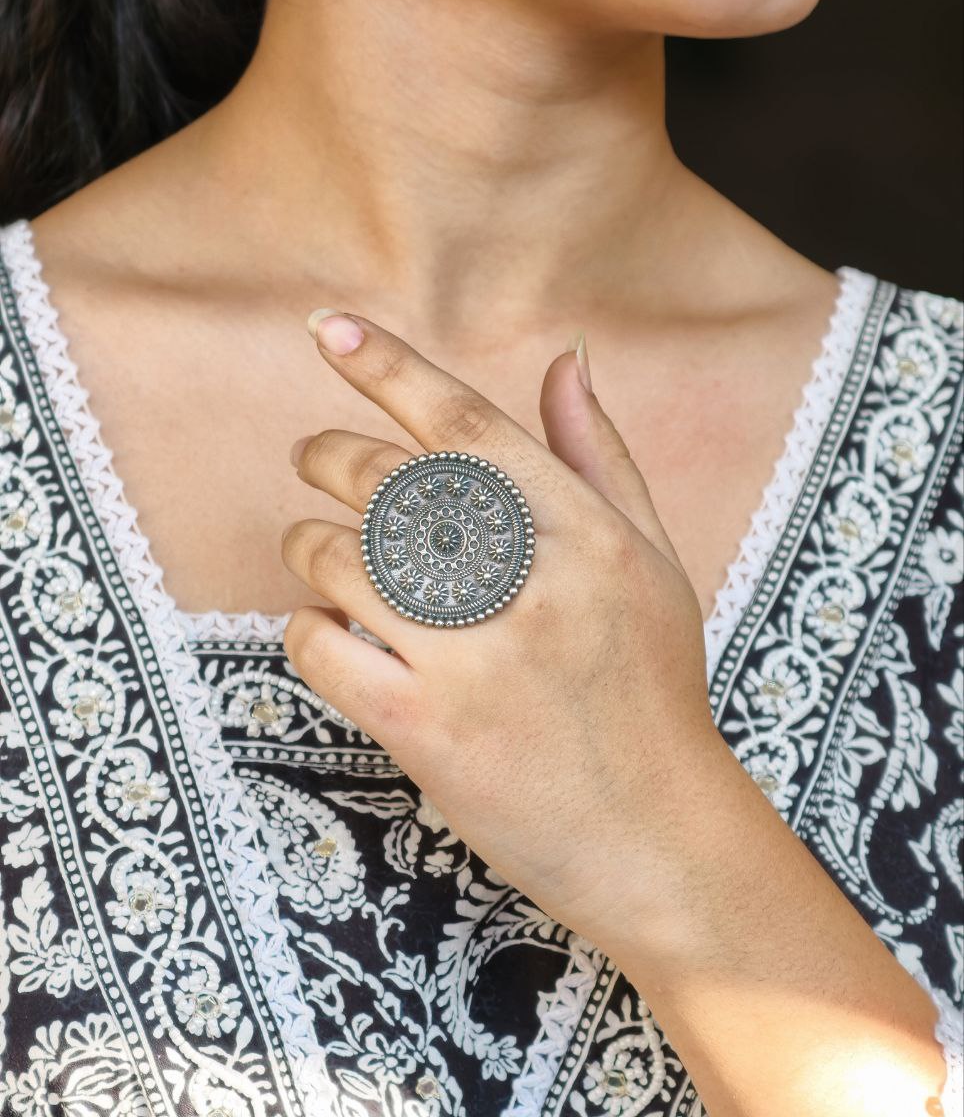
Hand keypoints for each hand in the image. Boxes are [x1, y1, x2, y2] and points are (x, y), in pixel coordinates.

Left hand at [282, 308, 740, 952]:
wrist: (657, 838)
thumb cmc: (653, 692)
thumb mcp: (653, 562)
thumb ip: (601, 455)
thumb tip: (566, 358)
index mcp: (587, 533)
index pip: (469, 423)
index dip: (390, 367)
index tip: (330, 328)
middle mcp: (532, 584)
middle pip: (389, 481)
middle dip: (326, 453)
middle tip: (311, 455)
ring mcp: (477, 659)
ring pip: (342, 558)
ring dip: (306, 542)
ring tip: (314, 549)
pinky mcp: (428, 731)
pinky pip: (322, 647)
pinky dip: (307, 628)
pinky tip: (332, 631)